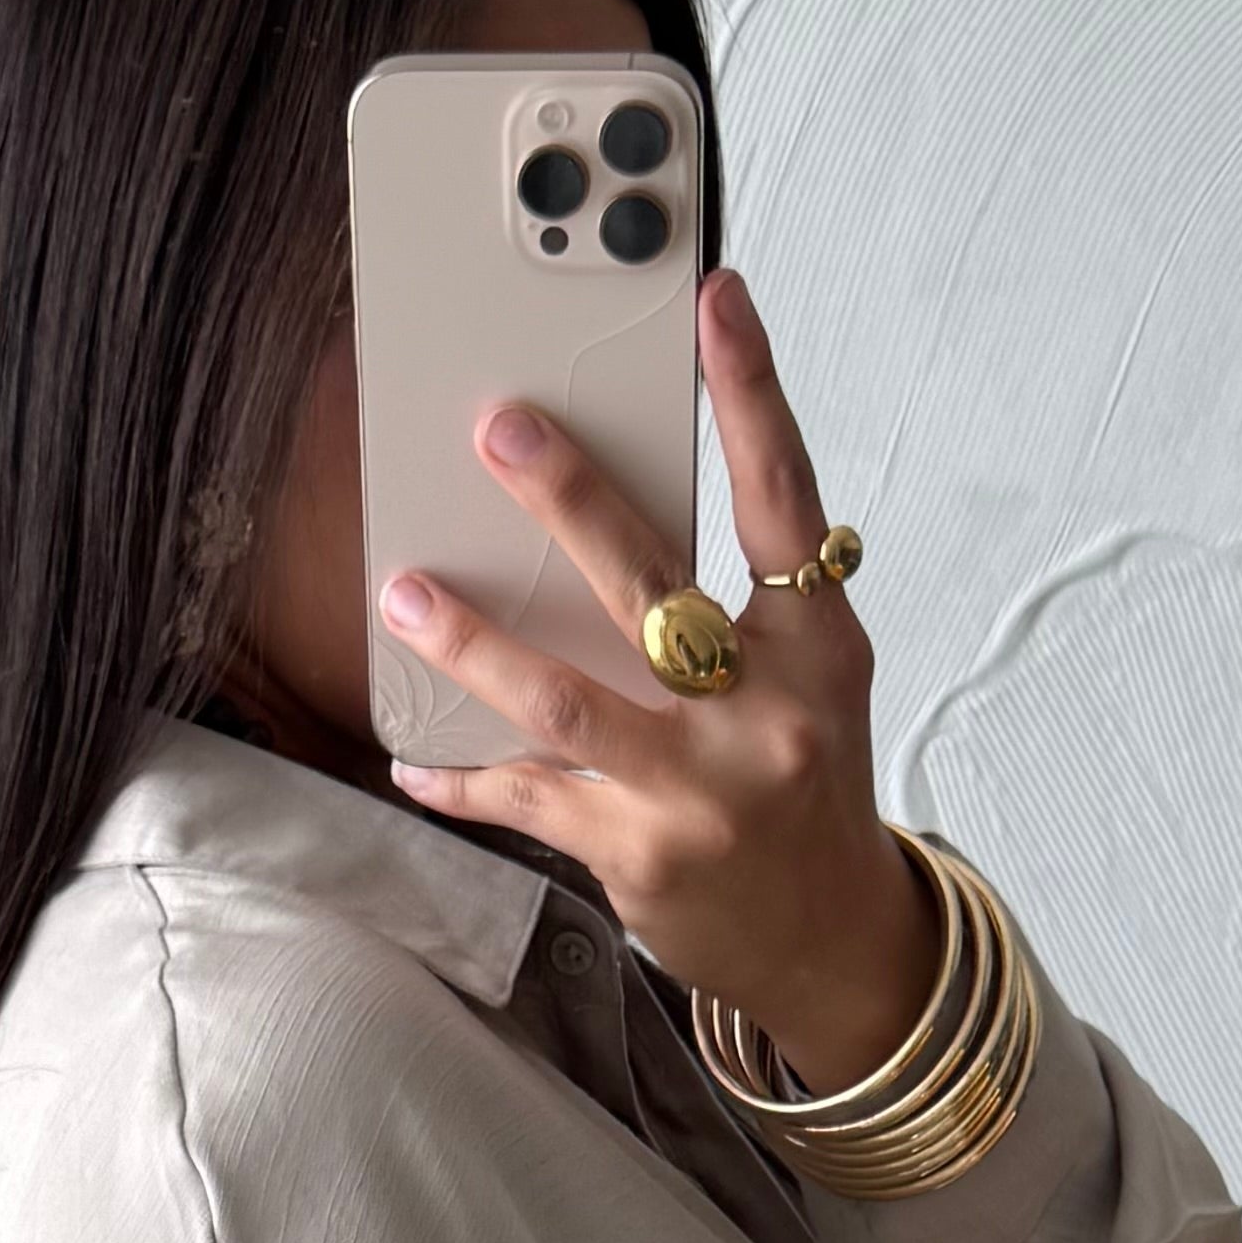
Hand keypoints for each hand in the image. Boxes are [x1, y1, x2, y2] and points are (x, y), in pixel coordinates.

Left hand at [379, 267, 937, 1093]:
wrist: (834, 943)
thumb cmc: (804, 785)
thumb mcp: (807, 684)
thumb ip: (741, 607)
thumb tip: (606, 518)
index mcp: (818, 647)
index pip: (785, 499)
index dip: (752, 393)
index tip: (716, 299)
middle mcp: (768, 715)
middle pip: (654, 587)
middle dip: (570, 501)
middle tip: (499, 430)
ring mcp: (703, 793)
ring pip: (568, 700)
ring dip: (475, 644)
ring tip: (407, 592)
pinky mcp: (641, 858)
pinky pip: (529, 797)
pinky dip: (463, 776)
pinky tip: (412, 755)